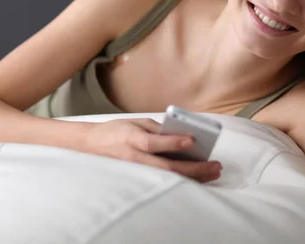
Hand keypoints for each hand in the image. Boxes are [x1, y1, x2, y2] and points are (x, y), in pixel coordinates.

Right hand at [83, 118, 221, 182]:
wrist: (90, 146)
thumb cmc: (116, 131)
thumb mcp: (136, 123)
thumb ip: (158, 129)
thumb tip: (182, 135)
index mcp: (132, 139)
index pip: (154, 142)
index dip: (173, 142)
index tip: (193, 140)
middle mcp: (133, 158)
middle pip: (166, 168)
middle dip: (194, 168)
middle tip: (215, 165)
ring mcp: (135, 172)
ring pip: (168, 179)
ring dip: (193, 177)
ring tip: (212, 172)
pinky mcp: (138, 179)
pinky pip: (163, 182)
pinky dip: (182, 180)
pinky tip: (198, 178)